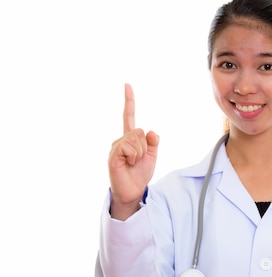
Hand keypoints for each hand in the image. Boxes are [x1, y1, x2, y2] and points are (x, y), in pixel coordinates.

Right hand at [108, 83, 159, 219]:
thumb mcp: (152, 155)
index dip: (129, 101)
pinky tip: (127, 164)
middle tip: (138, 160)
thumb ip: (153, 142)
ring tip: (132, 163)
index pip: (129, 116)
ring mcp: (115, 147)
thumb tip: (150, 131)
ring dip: (139, 153)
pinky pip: (128, 147)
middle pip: (139, 131)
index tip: (127, 85)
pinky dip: (133, 156)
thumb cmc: (140, 174)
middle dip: (145, 147)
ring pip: (135, 139)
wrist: (133, 191)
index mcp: (131, 138)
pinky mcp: (113, 155)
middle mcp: (121, 140)